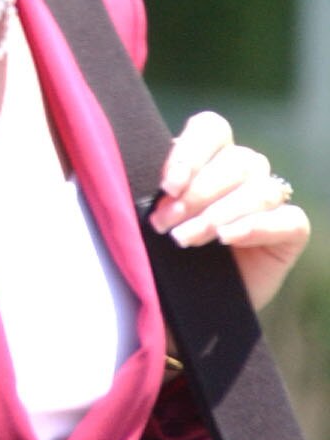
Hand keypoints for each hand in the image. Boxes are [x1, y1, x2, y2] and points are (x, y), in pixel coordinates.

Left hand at [153, 114, 310, 311]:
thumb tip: (148, 178)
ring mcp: (269, 200)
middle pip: (235, 161)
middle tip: (164, 224)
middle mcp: (243, 172)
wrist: (180, 310)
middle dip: (196, 194)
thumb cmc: (160, 257)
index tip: (167, 187)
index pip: (210, 130)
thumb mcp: (150, 218)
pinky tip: (228, 238)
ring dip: (218, 213)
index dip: (191, 153)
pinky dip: (256, 226)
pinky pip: (287, 218)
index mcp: (209, 156)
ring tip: (185, 240)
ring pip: (258, 188)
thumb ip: (156, 192)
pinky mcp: (290, 231)